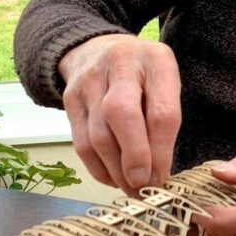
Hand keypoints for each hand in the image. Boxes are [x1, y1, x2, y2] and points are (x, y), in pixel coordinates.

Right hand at [59, 34, 180, 194]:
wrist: (99, 47)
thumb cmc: (143, 73)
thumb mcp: (166, 83)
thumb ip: (165, 120)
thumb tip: (158, 173)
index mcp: (156, 61)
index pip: (161, 111)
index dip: (162, 151)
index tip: (162, 177)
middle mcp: (120, 65)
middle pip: (122, 115)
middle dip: (134, 158)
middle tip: (144, 186)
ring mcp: (90, 80)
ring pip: (97, 134)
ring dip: (115, 170)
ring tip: (132, 188)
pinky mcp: (70, 98)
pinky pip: (81, 142)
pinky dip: (98, 168)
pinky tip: (113, 178)